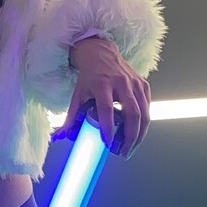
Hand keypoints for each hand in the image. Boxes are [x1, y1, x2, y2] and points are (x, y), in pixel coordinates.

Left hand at [53, 36, 150, 157]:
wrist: (101, 53)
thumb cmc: (90, 76)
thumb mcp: (77, 95)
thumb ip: (70, 118)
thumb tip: (59, 137)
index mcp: (102, 84)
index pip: (107, 109)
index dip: (108, 128)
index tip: (107, 144)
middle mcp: (121, 83)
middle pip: (132, 114)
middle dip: (130, 138)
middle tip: (123, 153)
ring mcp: (135, 83)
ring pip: (144, 114)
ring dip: (139, 135)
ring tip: (130, 148)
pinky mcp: (144, 85)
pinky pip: (147, 108)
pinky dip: (143, 124)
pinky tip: (136, 134)